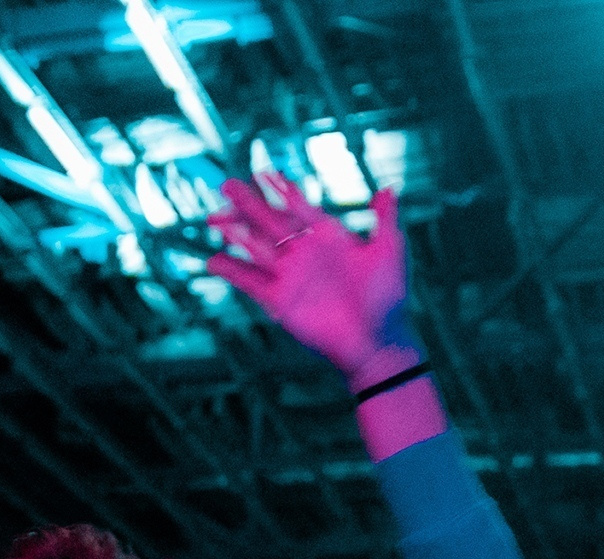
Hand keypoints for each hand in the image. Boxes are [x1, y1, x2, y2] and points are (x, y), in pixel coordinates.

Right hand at [208, 173, 416, 389]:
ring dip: (235, 232)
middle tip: (226, 184)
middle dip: (248, 204)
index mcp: (328, 237)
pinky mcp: (280, 301)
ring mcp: (291, 277)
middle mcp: (305, 254)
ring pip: (255, 247)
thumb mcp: (390, 251)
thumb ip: (385, 218)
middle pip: (269, 222)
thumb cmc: (389, 298)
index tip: (263, 172)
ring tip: (215, 217)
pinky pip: (250, 282)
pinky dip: (231, 272)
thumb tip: (387, 188)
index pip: (298, 206)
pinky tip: (212, 261)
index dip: (280, 189)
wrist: (378, 341)